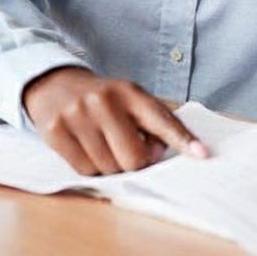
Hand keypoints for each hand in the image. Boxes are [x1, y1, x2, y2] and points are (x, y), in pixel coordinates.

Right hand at [23, 66, 207, 174]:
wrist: (55, 84)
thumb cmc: (102, 99)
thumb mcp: (129, 100)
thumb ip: (150, 124)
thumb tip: (157, 157)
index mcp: (131, 93)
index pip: (162, 119)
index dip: (182, 139)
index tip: (201, 154)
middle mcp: (104, 101)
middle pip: (133, 157)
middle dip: (134, 162)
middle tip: (127, 149)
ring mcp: (78, 115)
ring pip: (108, 168)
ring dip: (110, 165)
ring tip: (102, 143)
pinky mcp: (56, 131)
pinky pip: (84, 170)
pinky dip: (89, 167)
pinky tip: (86, 147)